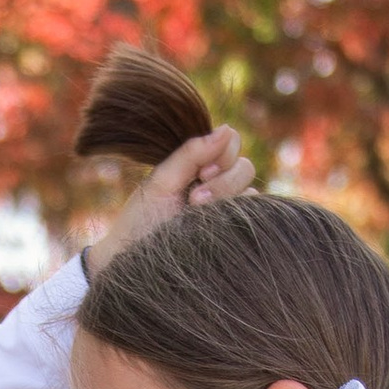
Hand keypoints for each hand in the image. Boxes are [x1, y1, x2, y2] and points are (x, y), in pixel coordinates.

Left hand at [85, 125, 252, 273]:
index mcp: (200, 167)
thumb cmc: (143, 220)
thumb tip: (226, 128)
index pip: (231, 142)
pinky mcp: (235, 232)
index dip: (223, 153)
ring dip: (225, 197)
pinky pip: (253, 214)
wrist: (135, 260)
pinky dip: (234, 215)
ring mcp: (228, 210)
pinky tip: (211, 225)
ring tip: (196, 213)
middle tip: (194, 198)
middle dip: (223, 180)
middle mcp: (218, 186)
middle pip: (245, 167)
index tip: (200, 172)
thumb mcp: (163, 181)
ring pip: (250, 191)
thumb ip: (192, 153)